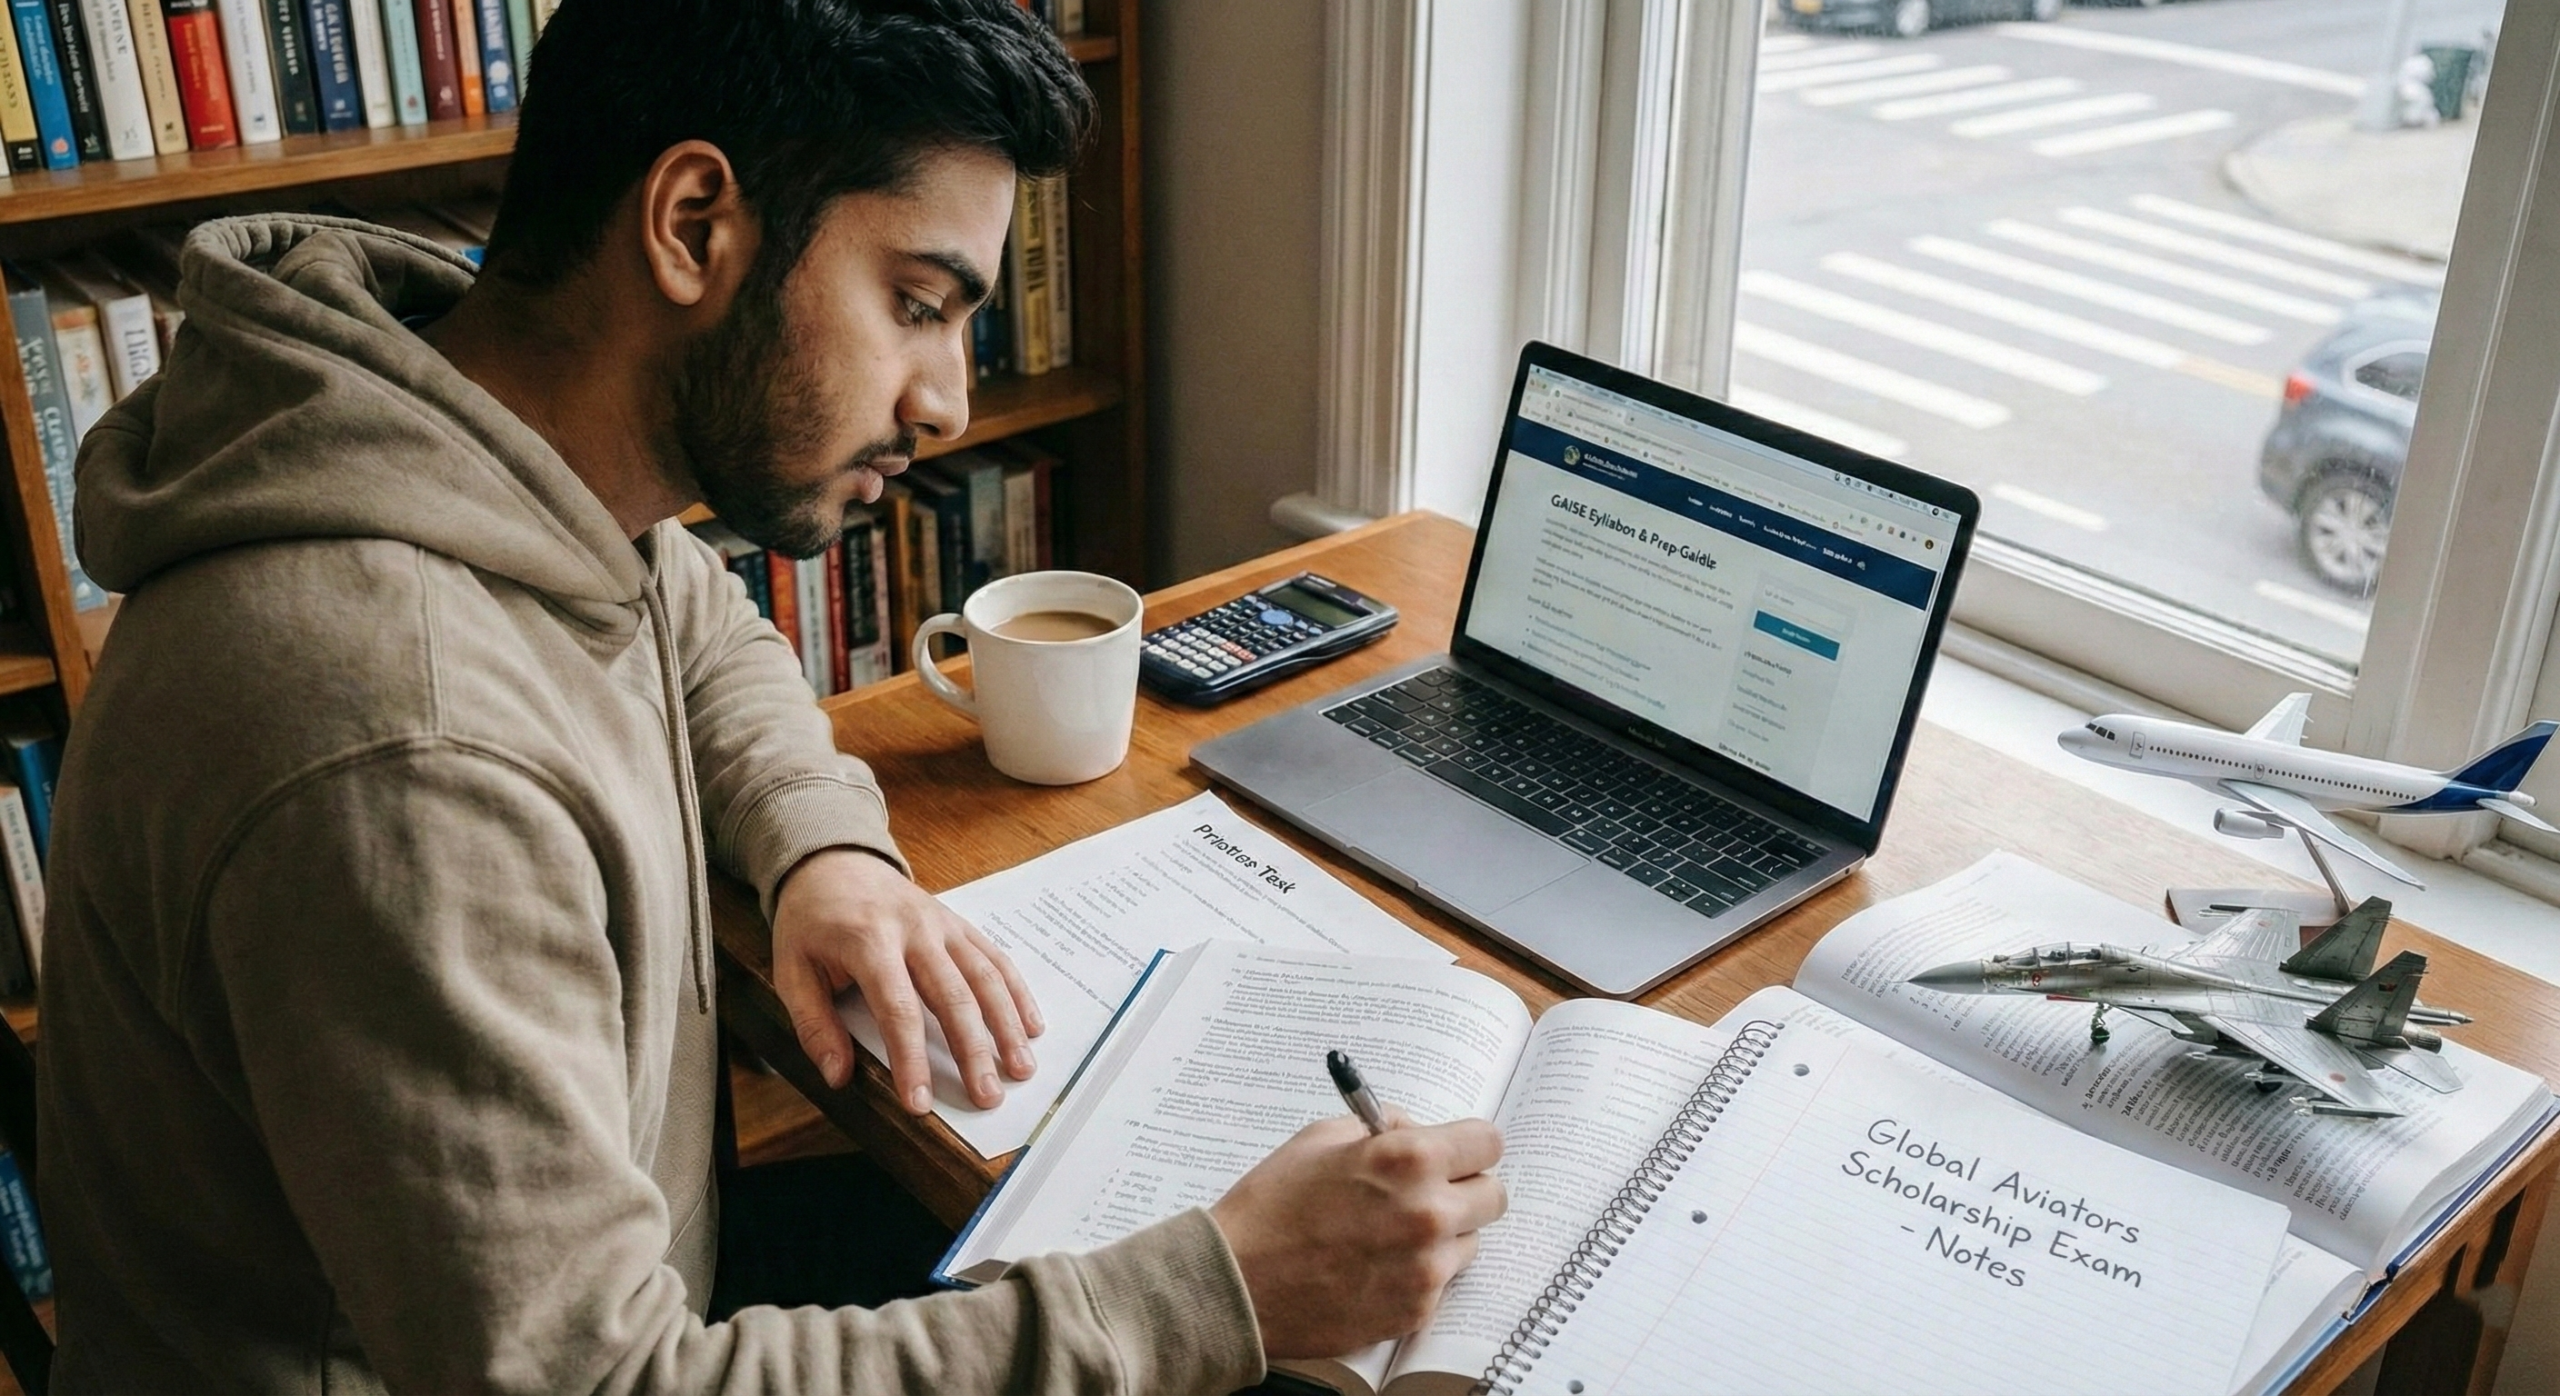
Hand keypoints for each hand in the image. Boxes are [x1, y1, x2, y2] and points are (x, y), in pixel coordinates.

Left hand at [770, 848, 1043, 1112]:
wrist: (832, 861)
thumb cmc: (810, 921)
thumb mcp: (790, 969)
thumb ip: (813, 1024)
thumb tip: (838, 1076)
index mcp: (868, 940)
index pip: (897, 1008)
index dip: (911, 1059)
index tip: (920, 1102)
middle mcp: (913, 929)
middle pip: (952, 996)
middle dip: (973, 1051)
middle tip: (988, 1096)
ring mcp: (941, 923)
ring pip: (983, 976)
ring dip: (1006, 1025)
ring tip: (1021, 1069)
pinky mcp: (958, 923)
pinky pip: (994, 958)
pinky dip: (1017, 992)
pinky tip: (1031, 1025)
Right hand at [1209, 1112, 1505, 1358]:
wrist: (1235, 1282)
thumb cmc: (1270, 1206)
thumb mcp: (1320, 1138)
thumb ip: (1382, 1127)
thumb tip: (1416, 1129)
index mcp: (1408, 1159)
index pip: (1489, 1142)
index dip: (1471, 1145)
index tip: (1460, 1152)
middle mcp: (1428, 1212)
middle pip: (1494, 1196)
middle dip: (1465, 1189)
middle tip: (1430, 1193)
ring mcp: (1426, 1267)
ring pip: (1469, 1242)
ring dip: (1443, 1235)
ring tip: (1390, 1234)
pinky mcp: (1415, 1310)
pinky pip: (1440, 1282)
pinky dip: (1418, 1274)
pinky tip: (1375, 1266)